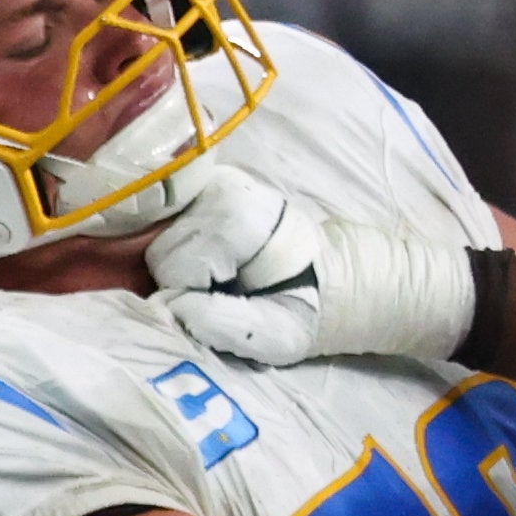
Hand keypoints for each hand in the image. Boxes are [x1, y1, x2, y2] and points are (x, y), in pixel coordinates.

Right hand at [146, 158, 481, 374]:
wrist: (354, 279)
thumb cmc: (315, 311)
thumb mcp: (277, 335)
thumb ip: (220, 324)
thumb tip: (168, 308)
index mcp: (238, 219)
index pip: (171, 262)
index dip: (188, 292)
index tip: (226, 303)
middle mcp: (224, 187)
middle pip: (161, 244)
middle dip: (184, 275)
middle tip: (226, 291)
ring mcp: (220, 179)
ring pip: (162, 232)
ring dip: (185, 261)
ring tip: (226, 276)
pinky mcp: (218, 182)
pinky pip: (173, 217)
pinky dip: (185, 242)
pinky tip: (217, 260)